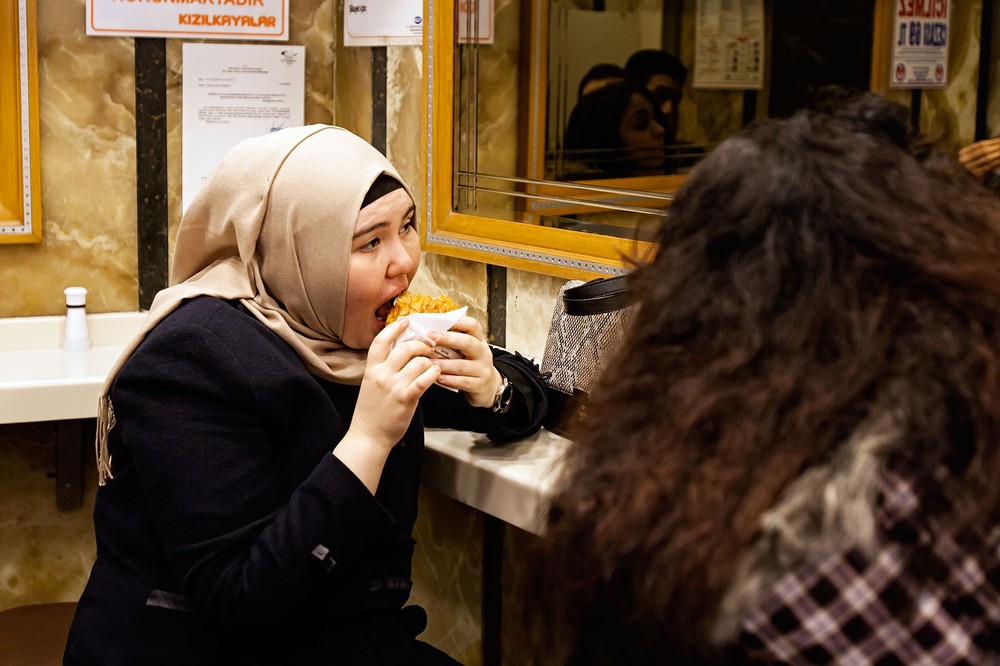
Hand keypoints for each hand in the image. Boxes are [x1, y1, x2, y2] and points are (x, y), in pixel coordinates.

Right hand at [350, 319, 440, 449]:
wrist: (368, 436)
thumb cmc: (372, 411)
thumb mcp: (370, 384)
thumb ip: (383, 368)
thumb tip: (401, 352)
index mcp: (371, 369)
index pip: (381, 340)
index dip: (394, 328)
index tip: (406, 321)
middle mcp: (381, 374)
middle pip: (405, 348)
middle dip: (421, 345)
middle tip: (429, 348)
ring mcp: (393, 386)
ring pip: (419, 362)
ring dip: (430, 362)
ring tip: (432, 366)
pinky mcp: (405, 398)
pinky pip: (425, 379)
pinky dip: (434, 374)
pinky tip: (436, 374)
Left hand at [426, 316, 501, 408]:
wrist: (487, 387)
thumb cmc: (470, 364)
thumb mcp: (466, 350)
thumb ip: (453, 342)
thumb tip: (429, 332)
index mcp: (479, 340)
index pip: (472, 325)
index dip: (457, 322)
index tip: (439, 321)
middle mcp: (483, 353)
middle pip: (468, 343)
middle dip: (448, 339)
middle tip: (431, 337)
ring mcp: (483, 369)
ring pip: (462, 365)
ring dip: (444, 363)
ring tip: (429, 362)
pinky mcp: (479, 385)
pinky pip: (463, 382)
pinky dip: (449, 380)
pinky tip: (438, 377)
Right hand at [958, 137, 999, 178]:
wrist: (969, 179)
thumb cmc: (974, 163)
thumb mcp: (974, 154)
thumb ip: (982, 148)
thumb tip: (998, 140)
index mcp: (962, 153)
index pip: (980, 144)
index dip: (992, 141)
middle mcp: (964, 160)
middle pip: (983, 150)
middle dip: (996, 146)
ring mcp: (969, 168)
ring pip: (987, 158)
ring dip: (998, 153)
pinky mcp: (976, 174)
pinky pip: (989, 166)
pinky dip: (997, 161)